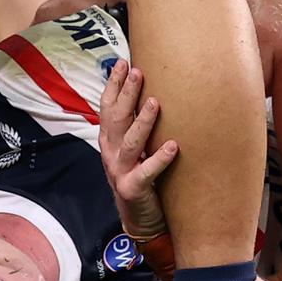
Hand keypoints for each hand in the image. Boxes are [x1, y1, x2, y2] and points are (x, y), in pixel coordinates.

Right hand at [99, 59, 177, 237]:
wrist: (138, 218)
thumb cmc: (140, 177)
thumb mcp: (133, 149)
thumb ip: (134, 126)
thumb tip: (150, 92)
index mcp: (109, 141)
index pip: (107, 108)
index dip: (113, 85)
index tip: (123, 63)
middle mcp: (110, 153)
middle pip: (117, 119)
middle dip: (127, 94)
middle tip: (138, 72)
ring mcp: (119, 171)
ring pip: (130, 142)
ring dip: (143, 122)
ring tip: (155, 103)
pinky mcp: (132, 188)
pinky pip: (147, 171)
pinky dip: (160, 158)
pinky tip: (174, 146)